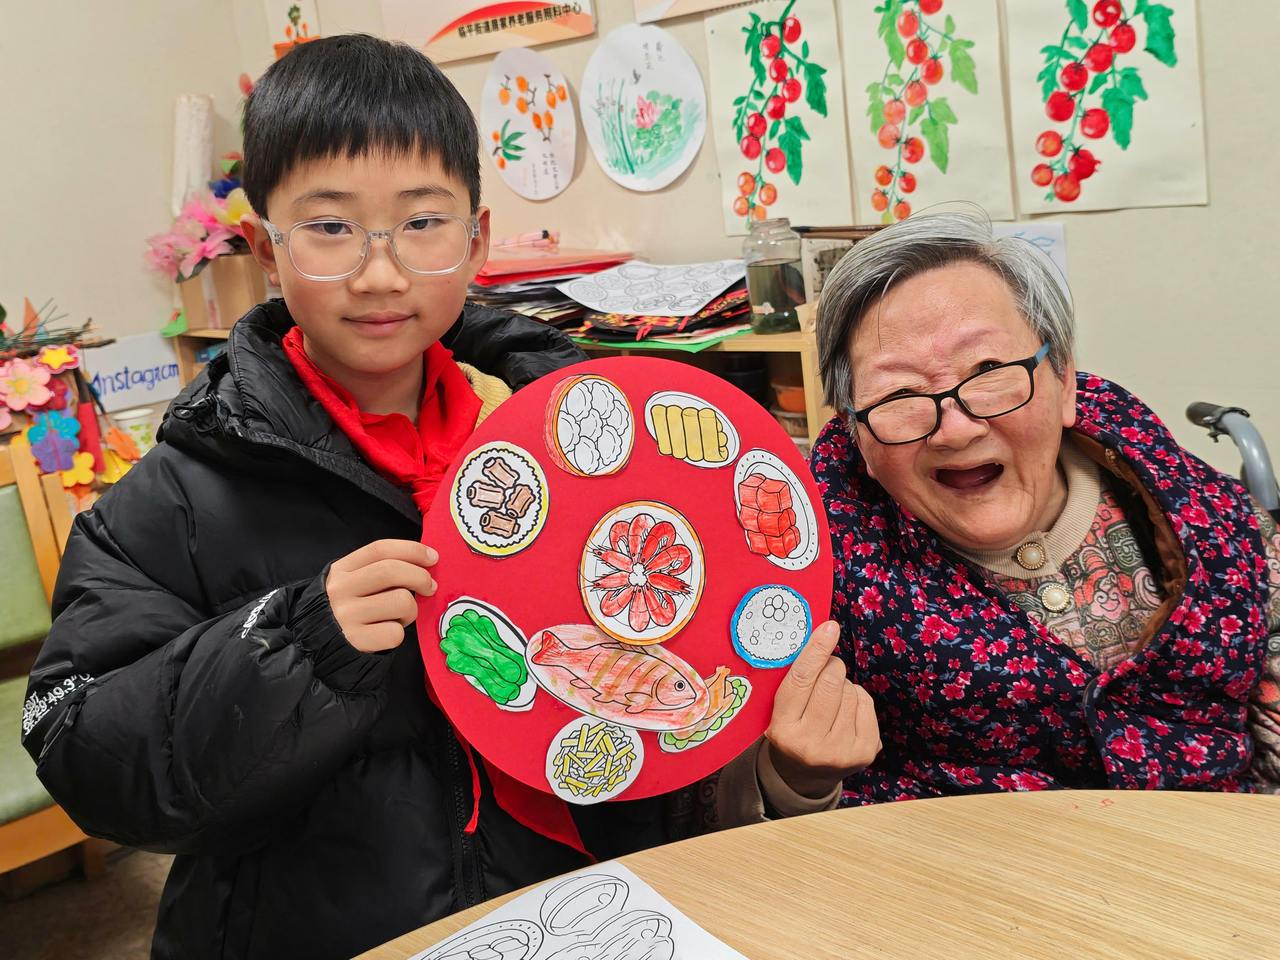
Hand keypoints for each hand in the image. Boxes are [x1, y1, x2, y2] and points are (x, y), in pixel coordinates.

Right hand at [326, 540, 437, 652]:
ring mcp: (346, 615)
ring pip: (401, 602)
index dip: (412, 550)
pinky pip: (395, 632)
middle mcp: (340, 589)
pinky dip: (399, 633)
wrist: (316, 644)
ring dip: (411, 610)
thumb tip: (425, 562)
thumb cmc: (348, 609)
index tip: (433, 557)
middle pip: (391, 571)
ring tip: (401, 616)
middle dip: (420, 577)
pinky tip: (387, 632)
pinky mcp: (355, 640)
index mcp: (342, 569)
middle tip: (430, 587)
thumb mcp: (352, 582)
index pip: (380, 549)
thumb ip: (380, 570)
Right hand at [765, 620, 880, 798]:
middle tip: (825, 672)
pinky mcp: (864, 753)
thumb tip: (822, 636)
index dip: (815, 651)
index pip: (801, 680)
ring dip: (842, 686)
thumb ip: (795, 680)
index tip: (829, 627)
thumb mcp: (779, 711)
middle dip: (831, 667)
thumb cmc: (791, 730)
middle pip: (831, 681)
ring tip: (830, 703)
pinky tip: (845, 711)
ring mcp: (841, 751)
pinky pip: (866, 703)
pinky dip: (856, 698)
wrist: (804, 776)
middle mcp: (811, 744)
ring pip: (850, 690)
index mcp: (783, 730)